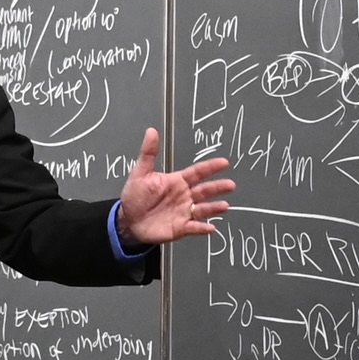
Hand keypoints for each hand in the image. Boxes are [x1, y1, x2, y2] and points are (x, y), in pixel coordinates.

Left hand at [113, 127, 235, 247]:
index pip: (197, 172)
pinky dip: (202, 228)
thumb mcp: (140, 173)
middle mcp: (184, 196)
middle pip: (205, 190)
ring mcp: (184, 212)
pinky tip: (210, 227)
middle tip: (230, 184)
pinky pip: (194, 227)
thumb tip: (151, 131)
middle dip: (218, 187)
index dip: (211, 167)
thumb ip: (148, 153)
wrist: (128, 219)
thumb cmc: (135, 195)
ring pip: (203, 209)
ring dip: (214, 207)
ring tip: (224, 206)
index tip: (224, 162)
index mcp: (178, 181)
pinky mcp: (180, 227)